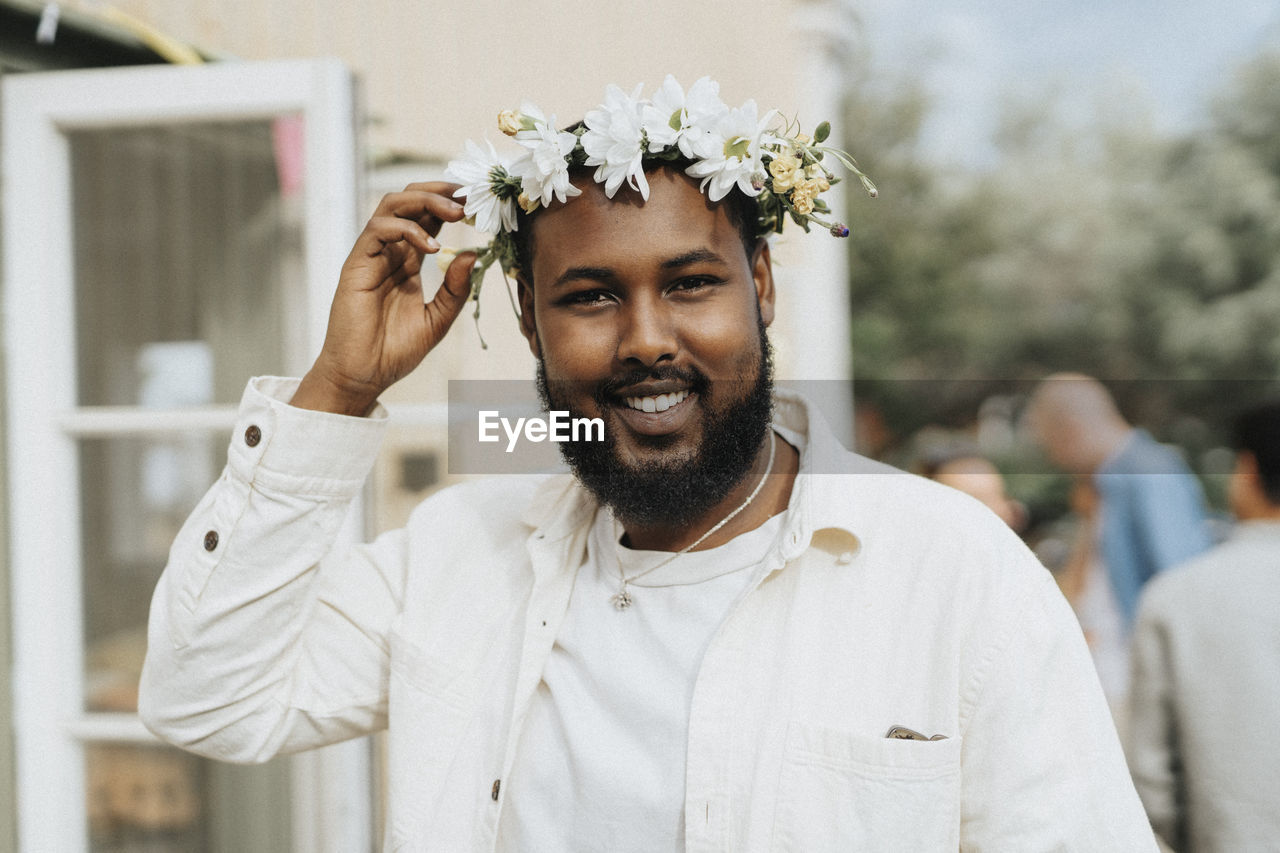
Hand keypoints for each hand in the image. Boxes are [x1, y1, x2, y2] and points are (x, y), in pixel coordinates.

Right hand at [292, 182, 476, 415]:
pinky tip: (430, 246)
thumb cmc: (395, 351)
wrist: (364, 376)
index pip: (430, 218)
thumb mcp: (438, 319)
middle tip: (470, 197)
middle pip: (411, 201)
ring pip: (392, 205)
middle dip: (441, 192)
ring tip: (456, 213)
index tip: (480, 202)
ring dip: (426, 201)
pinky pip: (377, 230)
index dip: (453, 204)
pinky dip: (405, 229)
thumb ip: (456, 289)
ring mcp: (372, 255)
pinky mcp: (356, 264)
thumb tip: (473, 254)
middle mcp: (390, 251)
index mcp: (409, 261)